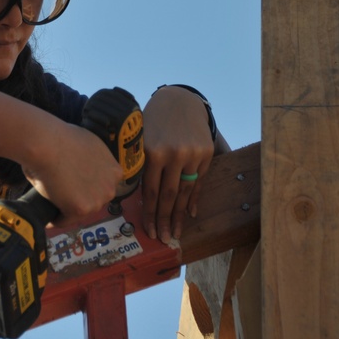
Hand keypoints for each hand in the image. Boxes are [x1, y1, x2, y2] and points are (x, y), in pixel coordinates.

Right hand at [21, 122, 123, 225]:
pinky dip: (56, 220)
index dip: (88, 185)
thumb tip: (80, 166)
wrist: (47, 144)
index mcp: (114, 171)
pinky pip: (66, 220)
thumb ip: (91, 160)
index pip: (103, 185)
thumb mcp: (87, 145)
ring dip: (68, 210)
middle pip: (95, 199)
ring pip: (81, 211)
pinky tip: (49, 218)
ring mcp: (97, 200)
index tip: (76, 186)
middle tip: (63, 195)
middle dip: (81, 198)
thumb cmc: (60, 138)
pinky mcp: (81, 210)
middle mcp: (110, 187)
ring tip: (53, 206)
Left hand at [140, 86, 217, 243]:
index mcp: (152, 151)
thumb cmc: (153, 121)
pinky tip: (189, 214)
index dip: (149, 213)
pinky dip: (193, 199)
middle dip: (164, 220)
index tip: (148, 230)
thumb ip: (139, 164)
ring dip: (179, 215)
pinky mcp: (206, 154)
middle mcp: (173, 154)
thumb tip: (132, 195)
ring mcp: (192, 155)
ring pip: (184, 191)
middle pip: (168, 195)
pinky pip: (198, 182)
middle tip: (163, 239)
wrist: (180, 100)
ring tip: (175, 233)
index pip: (149, 190)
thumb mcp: (141, 139)